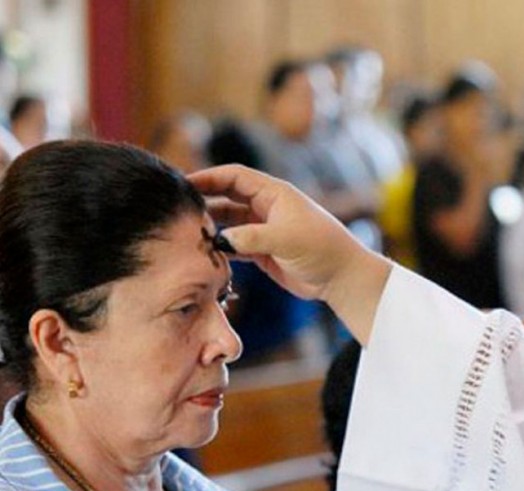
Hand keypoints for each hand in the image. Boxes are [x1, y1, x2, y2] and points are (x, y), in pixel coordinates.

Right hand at [188, 165, 390, 343]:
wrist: (342, 277)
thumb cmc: (321, 249)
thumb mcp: (285, 239)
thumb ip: (251, 237)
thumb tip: (220, 239)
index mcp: (274, 193)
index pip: (235, 176)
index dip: (209, 177)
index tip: (184, 183)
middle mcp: (267, 207)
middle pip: (227, 197)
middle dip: (204, 201)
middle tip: (178, 210)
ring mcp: (264, 229)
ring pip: (229, 222)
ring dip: (210, 227)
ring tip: (186, 233)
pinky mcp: (263, 251)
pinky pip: (235, 245)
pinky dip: (220, 248)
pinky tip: (205, 252)